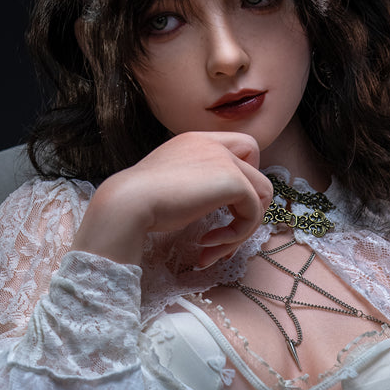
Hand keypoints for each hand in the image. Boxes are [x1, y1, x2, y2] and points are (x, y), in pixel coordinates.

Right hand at [71, 132, 271, 269]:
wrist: (128, 203)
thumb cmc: (139, 202)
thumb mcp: (170, 184)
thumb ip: (193, 185)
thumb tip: (210, 205)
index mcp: (196, 141)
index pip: (241, 149)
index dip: (242, 180)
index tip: (223, 209)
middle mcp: (213, 144)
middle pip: (258, 172)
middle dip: (249, 208)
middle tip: (226, 233)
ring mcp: (225, 159)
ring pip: (262, 195)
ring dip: (242, 229)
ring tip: (214, 248)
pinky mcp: (233, 181)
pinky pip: (254, 212)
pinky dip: (236, 235)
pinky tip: (207, 244)